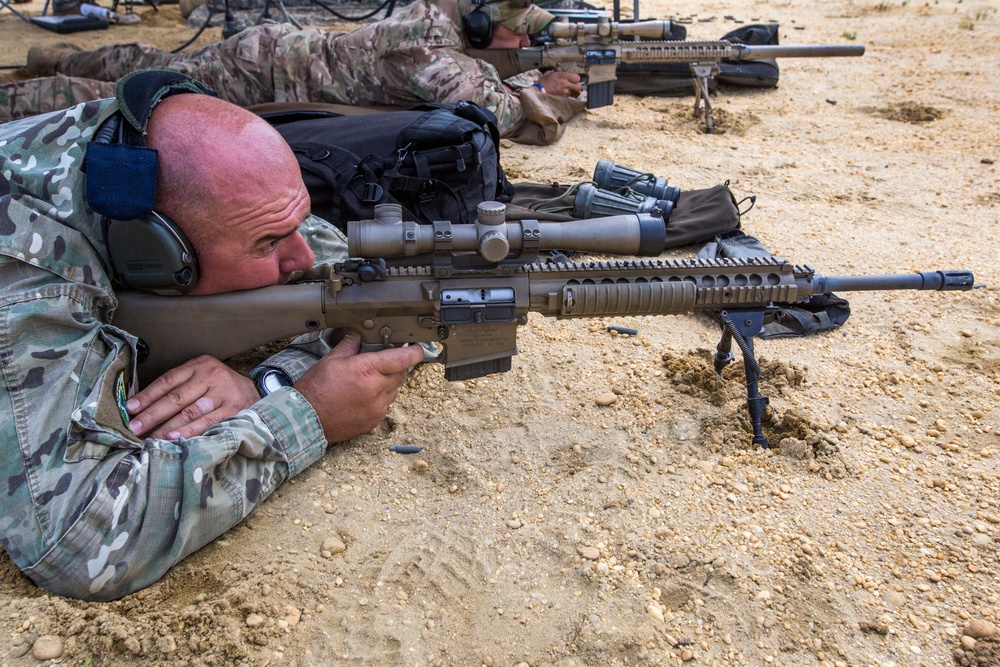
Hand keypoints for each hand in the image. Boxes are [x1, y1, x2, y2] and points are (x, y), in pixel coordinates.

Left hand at [127, 355, 259, 439]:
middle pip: (176, 397)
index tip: (130, 409)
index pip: (168, 380)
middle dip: (152, 414)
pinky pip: (207, 422)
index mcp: (199, 365)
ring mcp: (223, 393)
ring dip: (167, 426)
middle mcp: (211, 376)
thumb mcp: (202, 376)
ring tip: (150, 437)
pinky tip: (174, 438)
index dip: (147, 395)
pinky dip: (189, 431)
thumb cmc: (220, 387)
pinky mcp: (233, 409)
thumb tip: (144, 405)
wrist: (256, 391)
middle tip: (135, 427)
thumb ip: (180, 386)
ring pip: (189, 411)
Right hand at [294, 331, 424, 442]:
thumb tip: (359, 333)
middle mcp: (376, 389)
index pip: (402, 359)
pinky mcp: (374, 421)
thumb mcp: (331, 360)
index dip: (415, 351)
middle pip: (401, 374)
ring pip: (394, 390)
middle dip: (396, 367)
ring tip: (368, 381)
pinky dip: (380, 398)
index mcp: (367, 370)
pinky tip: (363, 396)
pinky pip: (386, 405)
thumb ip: (350, 345)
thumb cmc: (315, 389)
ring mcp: (377, 407)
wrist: (305, 420)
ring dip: (388, 383)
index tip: (418, 348)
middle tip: (382, 363)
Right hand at [536, 71, 582, 96]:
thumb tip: (555, 71)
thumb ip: (555, 72)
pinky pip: (568, 97)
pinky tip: (561, 95)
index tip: (573, 79)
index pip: (577, 78)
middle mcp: (566, 84)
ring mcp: (565, 92)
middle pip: (579, 87)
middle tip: (573, 86)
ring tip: (564, 91)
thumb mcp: (549, 74)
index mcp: (563, 76)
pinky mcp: (563, 98)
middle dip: (577, 87)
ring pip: (573, 93)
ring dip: (571, 92)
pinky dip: (566, 96)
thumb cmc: (543, 83)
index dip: (576, 79)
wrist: (538, 92)